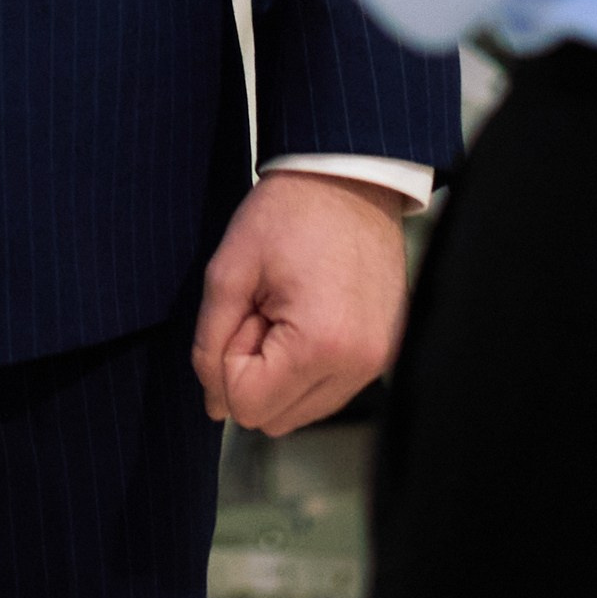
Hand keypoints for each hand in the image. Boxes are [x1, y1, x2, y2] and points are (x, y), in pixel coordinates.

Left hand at [192, 171, 408, 435]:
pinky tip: (311, 315)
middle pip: (275, 419)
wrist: (348, 178)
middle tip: (265, 308)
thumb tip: (215, 405)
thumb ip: (210, 343)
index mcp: (319, 346)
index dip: (230, 360)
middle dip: (255, 370)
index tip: (247, 311)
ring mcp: (377, 364)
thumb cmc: (288, 213)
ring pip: (302, 411)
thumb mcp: (228, 270)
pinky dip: (308, 365)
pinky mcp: (386, 355)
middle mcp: (359, 367)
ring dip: (282, 371)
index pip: (247, 406)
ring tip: (289, 308)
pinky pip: (330, 391)